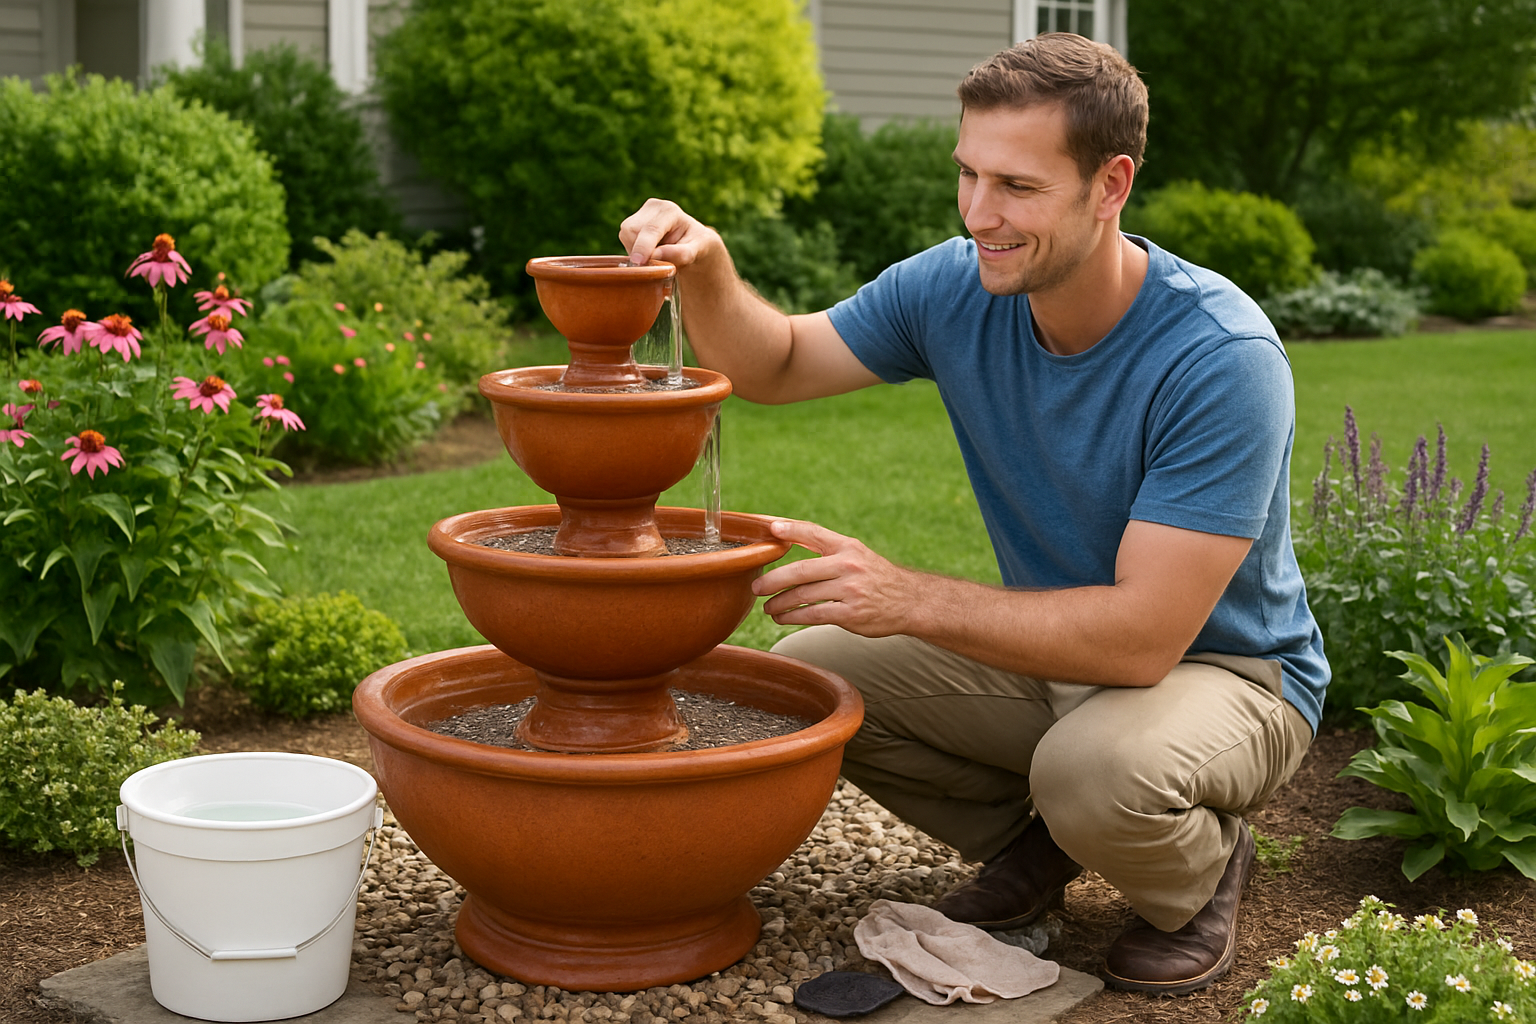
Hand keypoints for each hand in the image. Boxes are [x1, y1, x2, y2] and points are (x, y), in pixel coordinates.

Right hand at [619, 198, 722, 268]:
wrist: (691, 242)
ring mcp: (640, 213)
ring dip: (637, 251)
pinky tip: (650, 250)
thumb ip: (681, 254)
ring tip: (657, 254)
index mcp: (669, 210)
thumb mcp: (697, 252)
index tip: (638, 262)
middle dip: (640, 250)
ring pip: (625, 234)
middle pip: (632, 230)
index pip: (651, 228)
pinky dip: (635, 249)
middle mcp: (653, 206)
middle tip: (658, 262)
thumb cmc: (696, 246)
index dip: (643, 246)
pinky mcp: (632, 221)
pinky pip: (624, 238)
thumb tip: (655, 255)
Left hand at [752, 519, 921, 636]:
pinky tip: (782, 619)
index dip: (791, 529)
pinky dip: (792, 618)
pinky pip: (813, 615)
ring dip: (779, 603)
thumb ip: (827, 549)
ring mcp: (850, 590)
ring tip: (767, 608)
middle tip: (757, 586)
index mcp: (848, 547)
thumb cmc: (875, 577)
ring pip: (803, 596)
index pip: (814, 533)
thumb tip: (786, 539)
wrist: (910, 601)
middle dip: (773, 580)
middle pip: (800, 570)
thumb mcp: (857, 554)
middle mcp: (848, 565)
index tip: (771, 527)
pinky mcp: (850, 613)